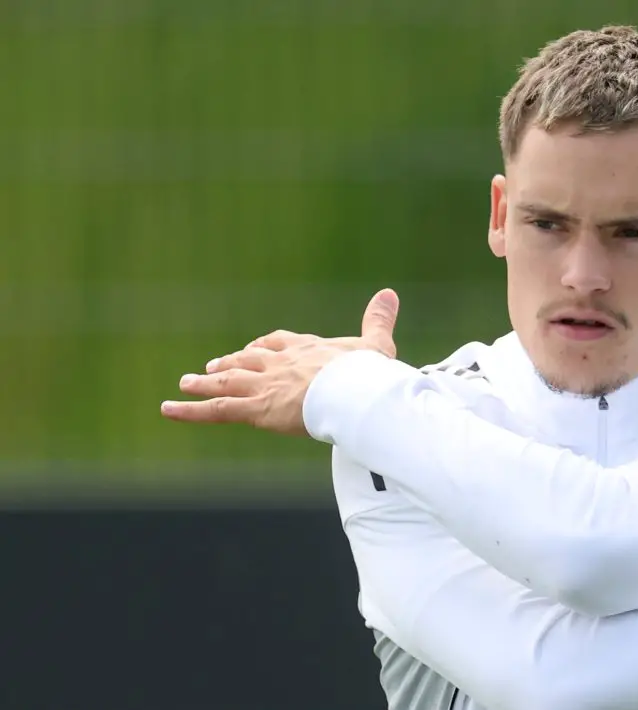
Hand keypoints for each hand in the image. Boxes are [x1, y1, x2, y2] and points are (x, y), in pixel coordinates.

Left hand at [160, 289, 399, 434]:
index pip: (278, 343)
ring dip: (205, 382)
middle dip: (230, 364)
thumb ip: (378, 319)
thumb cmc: (366, 372)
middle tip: (213, 367)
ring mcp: (264, 385)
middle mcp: (279, 364)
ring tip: (187, 382)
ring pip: (227, 382)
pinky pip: (216, 410)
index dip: (265, 347)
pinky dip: (190, 410)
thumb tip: (389, 293)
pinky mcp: (256, 408)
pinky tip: (168, 409)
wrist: (352, 391)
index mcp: (306, 349)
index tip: (256, 348)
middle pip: (247, 361)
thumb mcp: (376, 344)